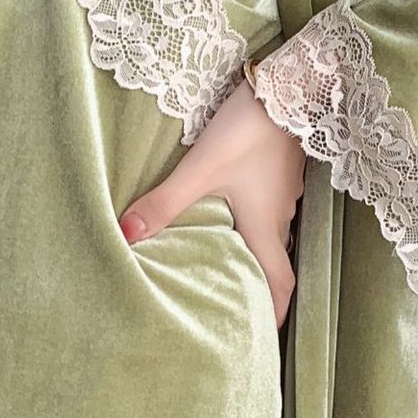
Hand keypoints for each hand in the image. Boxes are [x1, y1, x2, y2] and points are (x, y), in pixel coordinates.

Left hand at [119, 78, 305, 326]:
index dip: (274, 312)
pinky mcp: (282, 167)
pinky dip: (257, 221)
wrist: (291, 82)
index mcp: (265, 226)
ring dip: (258, 251)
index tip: (264, 334)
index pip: (279, 283)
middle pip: (276, 260)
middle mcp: (280, 214)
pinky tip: (237, 210)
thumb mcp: (201, 168)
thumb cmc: (249, 129)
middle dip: (262, 285)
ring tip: (232, 261)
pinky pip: (271, 206)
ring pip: (273, 232)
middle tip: (243, 303)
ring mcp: (284, 190)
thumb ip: (165, 203)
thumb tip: (126, 237)